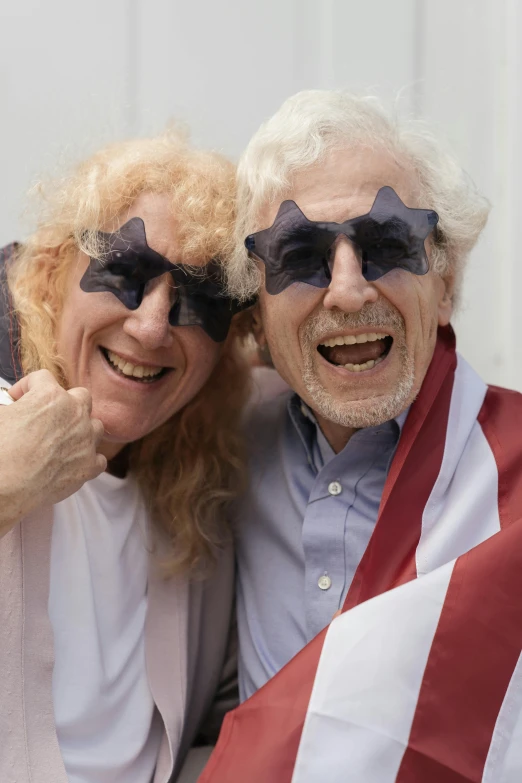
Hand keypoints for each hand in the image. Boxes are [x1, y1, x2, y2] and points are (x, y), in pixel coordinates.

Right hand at [0, 370, 106, 535]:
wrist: (5, 487)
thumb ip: (12, 407)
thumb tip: (14, 409)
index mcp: (50, 396)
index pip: (42, 378)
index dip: (27, 387)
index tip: (18, 399)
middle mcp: (75, 413)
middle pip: (81, 397)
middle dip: (66, 403)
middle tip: (48, 417)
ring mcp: (86, 440)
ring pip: (95, 426)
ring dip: (82, 430)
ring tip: (63, 441)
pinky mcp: (90, 466)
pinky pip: (99, 458)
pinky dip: (88, 460)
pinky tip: (72, 463)